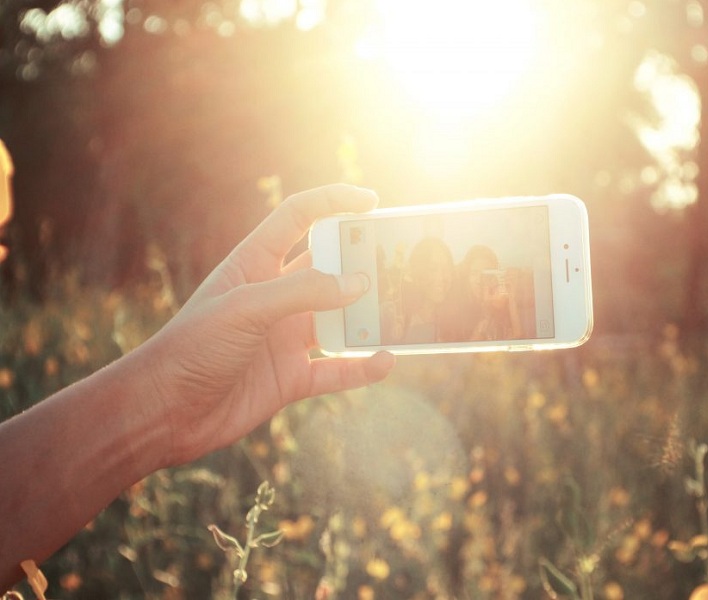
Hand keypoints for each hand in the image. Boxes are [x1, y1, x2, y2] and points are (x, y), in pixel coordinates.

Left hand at [133, 184, 394, 466]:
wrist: (164, 412)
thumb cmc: (191, 348)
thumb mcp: (245, 308)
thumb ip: (302, 292)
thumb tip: (358, 283)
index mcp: (254, 265)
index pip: (298, 218)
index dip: (333, 202)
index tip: (371, 203)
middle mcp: (274, 298)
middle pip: (328, 269)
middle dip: (361, 262)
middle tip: (398, 261)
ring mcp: (284, 338)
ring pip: (339, 321)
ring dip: (367, 317)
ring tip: (401, 312)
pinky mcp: (291, 378)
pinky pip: (336, 371)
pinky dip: (361, 368)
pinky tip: (384, 362)